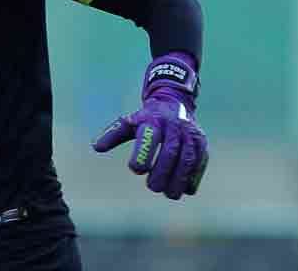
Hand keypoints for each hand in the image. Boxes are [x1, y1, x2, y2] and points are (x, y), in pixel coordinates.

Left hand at [92, 54, 207, 199]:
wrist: (174, 103)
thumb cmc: (146, 119)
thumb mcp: (128, 123)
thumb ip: (112, 134)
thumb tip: (96, 147)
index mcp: (153, 120)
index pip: (149, 137)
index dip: (143, 154)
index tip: (135, 169)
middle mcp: (173, 126)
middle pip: (170, 151)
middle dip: (162, 172)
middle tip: (152, 187)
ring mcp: (190, 134)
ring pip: (187, 159)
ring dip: (178, 179)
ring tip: (169, 194)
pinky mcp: (202, 143)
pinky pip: (200, 162)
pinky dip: (193, 178)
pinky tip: (184, 189)